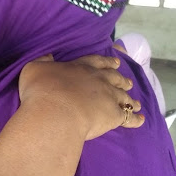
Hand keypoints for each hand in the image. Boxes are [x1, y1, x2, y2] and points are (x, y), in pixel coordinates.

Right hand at [18, 54, 143, 140]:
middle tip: (127, 80)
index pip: (96, 61)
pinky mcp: (114, 116)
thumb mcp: (34, 69)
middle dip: (121, 78)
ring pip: (124, 96)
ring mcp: (109, 97)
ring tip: (135, 101)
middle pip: (114, 77)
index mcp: (80, 67)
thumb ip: (43, 61)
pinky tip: (141, 120)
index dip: (106, 61)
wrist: (55, 112)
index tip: (116, 61)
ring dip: (130, 98)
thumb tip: (48, 55)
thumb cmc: (41, 91)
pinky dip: (136, 119)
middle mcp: (98, 80)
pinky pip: (129, 118)